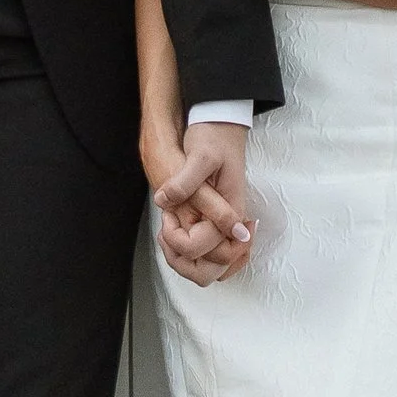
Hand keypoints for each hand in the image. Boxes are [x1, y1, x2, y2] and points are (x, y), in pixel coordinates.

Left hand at [149, 115, 253, 286]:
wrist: (221, 124)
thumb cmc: (214, 137)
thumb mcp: (199, 155)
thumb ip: (184, 182)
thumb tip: (164, 201)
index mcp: (231, 212)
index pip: (209, 251)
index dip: (181, 241)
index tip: (167, 215)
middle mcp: (232, 225)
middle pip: (213, 272)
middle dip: (183, 261)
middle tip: (166, 232)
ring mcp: (226, 225)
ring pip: (210, 268)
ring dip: (184, 260)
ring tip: (168, 231)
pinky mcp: (218, 221)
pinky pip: (209, 254)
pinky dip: (191, 254)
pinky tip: (175, 233)